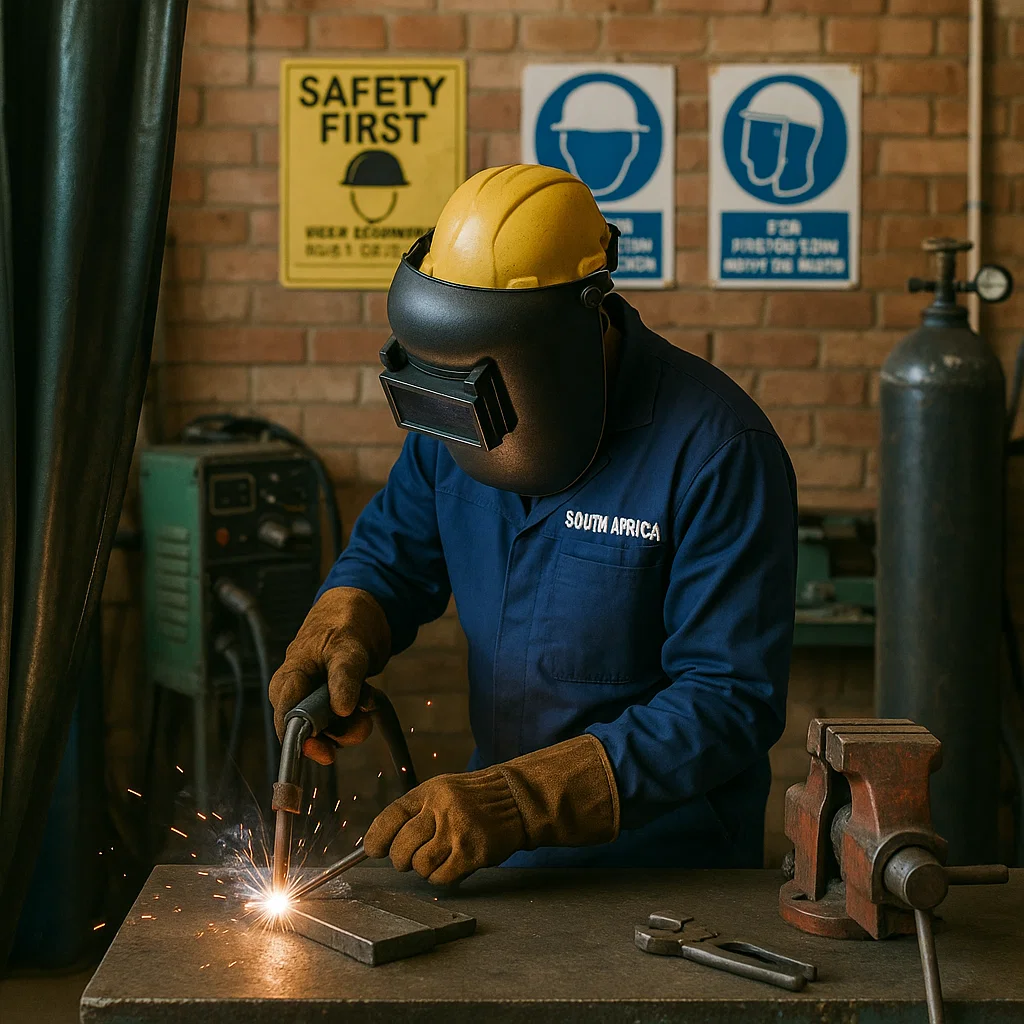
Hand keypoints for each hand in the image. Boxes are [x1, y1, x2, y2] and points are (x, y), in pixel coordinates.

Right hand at [268, 587, 389, 764]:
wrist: (363, 608)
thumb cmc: (345, 620)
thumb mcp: (347, 646)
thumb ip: (344, 677)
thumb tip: (341, 711)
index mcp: (290, 678)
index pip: (286, 720)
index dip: (303, 742)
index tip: (327, 753)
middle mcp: (298, 692)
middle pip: (309, 731)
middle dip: (337, 733)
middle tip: (362, 725)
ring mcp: (316, 696)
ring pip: (328, 729)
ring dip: (352, 725)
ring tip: (369, 701)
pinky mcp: (333, 699)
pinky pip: (342, 720)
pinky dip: (357, 715)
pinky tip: (368, 699)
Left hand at [364, 734, 619, 883]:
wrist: (515, 800)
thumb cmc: (473, 799)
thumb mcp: (441, 792)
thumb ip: (414, 812)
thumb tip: (381, 844)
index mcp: (429, 791)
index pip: (391, 817)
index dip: (376, 838)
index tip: (372, 850)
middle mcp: (441, 809)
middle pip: (402, 848)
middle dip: (401, 859)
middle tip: (409, 859)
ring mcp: (458, 831)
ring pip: (420, 866)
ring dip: (424, 868)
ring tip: (437, 858)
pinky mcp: (472, 852)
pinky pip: (441, 877)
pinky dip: (441, 876)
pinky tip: (452, 864)